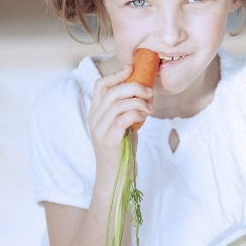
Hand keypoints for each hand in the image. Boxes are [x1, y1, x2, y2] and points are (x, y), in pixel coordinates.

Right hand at [88, 64, 153, 183]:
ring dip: (138, 102)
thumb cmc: (122, 149)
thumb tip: (145, 91)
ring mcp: (100, 130)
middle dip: (134, 86)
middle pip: (111, 91)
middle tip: (150, 92)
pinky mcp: (109, 141)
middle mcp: (94, 119)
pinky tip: (145, 117)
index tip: (132, 68)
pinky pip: (123, 119)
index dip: (116, 74)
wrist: (115, 176)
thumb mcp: (123, 125)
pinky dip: (137, 114)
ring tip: (150, 108)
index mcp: (96, 113)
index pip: (100, 85)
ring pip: (117, 104)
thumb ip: (127, 109)